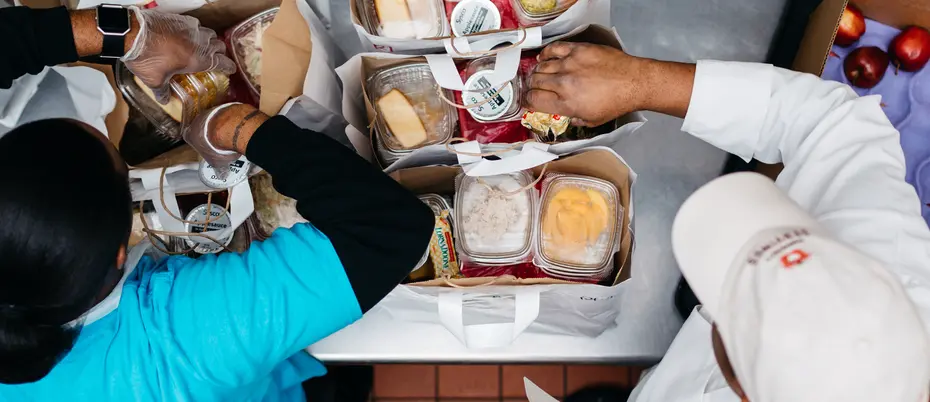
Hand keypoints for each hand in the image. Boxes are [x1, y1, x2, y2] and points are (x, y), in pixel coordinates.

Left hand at [123, 8, 235, 103]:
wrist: (132, 33)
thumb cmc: (146, 57)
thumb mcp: (154, 80)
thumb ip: (163, 91)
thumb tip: (165, 100)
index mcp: (199, 59)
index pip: (223, 63)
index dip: (229, 67)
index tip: (230, 70)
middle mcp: (199, 42)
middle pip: (219, 46)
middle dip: (220, 53)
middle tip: (216, 58)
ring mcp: (191, 28)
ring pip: (209, 33)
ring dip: (209, 40)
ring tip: (203, 46)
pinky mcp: (181, 19)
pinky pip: (195, 25)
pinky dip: (195, 31)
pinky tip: (186, 36)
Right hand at [183, 103, 268, 173]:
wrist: (230, 128)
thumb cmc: (217, 147)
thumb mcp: (217, 163)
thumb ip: (217, 166)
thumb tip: (223, 173)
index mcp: (190, 134)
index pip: (190, 138)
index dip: (199, 143)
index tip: (207, 147)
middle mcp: (197, 121)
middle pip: (203, 128)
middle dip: (212, 135)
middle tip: (222, 143)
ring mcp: (210, 111)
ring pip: (215, 120)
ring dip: (222, 127)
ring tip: (233, 137)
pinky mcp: (223, 106)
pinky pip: (226, 115)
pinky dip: (232, 121)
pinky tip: (239, 129)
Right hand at [526, 42, 648, 125]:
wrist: (634, 82)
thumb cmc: (616, 102)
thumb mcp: (592, 120)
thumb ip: (573, 118)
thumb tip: (565, 115)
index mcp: (566, 104)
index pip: (533, 100)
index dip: (527, 101)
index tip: (528, 100)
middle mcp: (564, 83)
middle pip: (534, 82)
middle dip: (531, 86)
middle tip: (534, 87)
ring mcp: (570, 64)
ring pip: (541, 66)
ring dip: (538, 71)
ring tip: (541, 74)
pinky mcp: (577, 50)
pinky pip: (553, 49)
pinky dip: (546, 53)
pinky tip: (545, 58)